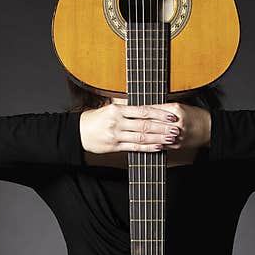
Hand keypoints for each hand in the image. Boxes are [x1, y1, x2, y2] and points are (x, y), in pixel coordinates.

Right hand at [79, 98, 211, 153]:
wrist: (78, 132)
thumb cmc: (96, 119)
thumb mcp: (110, 108)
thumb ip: (127, 107)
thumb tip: (146, 106)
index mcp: (117, 109)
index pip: (143, 111)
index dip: (159, 113)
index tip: (172, 115)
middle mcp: (117, 122)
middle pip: (145, 124)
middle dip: (163, 127)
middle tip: (177, 129)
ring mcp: (116, 135)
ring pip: (141, 137)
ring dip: (158, 138)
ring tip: (171, 138)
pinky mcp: (114, 146)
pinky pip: (134, 148)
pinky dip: (147, 148)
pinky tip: (159, 147)